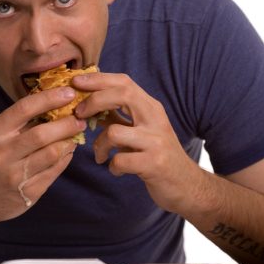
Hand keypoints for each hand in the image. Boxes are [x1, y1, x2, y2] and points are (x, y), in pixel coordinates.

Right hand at [0, 86, 86, 231]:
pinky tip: (68, 151)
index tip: (69, 93)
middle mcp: (2, 153)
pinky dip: (65, 158)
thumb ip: (20, 123)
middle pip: (42, 134)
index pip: (24, 109)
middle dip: (67, 123)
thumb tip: (55, 103)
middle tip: (80, 118)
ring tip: (76, 134)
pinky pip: (54, 171)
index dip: (50, 98)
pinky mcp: (28, 193)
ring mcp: (15, 175)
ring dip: (69, 141)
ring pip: (52, 153)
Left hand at [72, 72, 212, 215]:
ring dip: (100, 144)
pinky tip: (117, 170)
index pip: (125, 82)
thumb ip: (118, 116)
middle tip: (78, 114)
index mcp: (151, 108)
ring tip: (100, 155)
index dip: (98, 79)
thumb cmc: (156, 156)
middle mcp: (156, 119)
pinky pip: (121, 160)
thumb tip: (87, 102)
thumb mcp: (140, 130)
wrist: (186, 185)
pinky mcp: (154, 164)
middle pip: (122, 94)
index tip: (76, 81)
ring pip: (115, 132)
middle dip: (94, 101)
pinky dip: (112, 167)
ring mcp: (156, 141)